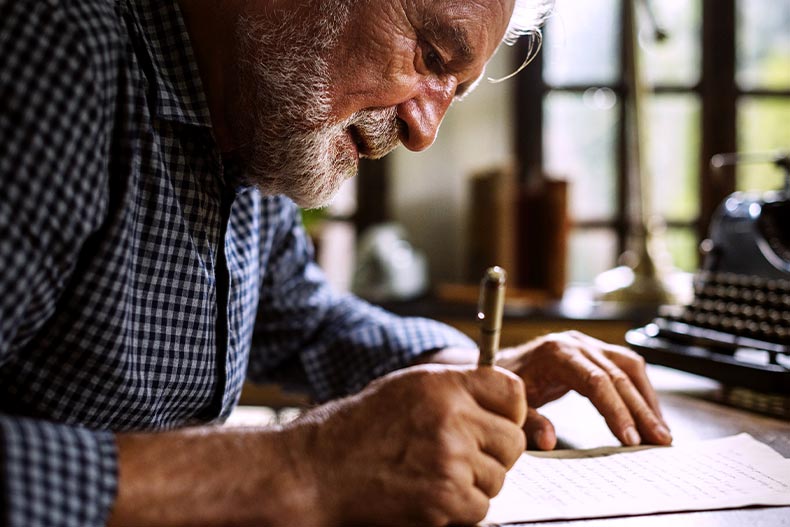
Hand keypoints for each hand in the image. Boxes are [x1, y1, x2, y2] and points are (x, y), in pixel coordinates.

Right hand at [284, 364, 526, 525]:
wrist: (317, 470)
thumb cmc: (360, 428)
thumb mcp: (408, 388)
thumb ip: (457, 389)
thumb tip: (508, 404)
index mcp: (444, 385)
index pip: (512, 392)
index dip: (508, 411)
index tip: (495, 422)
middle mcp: (452, 418)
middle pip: (513, 440)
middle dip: (493, 452)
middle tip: (460, 455)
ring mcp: (450, 460)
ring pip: (498, 477)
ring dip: (474, 481)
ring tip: (434, 473)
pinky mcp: (445, 499)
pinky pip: (480, 507)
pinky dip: (460, 508)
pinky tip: (429, 493)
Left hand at [497, 330, 671, 450]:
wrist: (495, 364)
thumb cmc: (503, 385)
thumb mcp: (510, 405)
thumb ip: (528, 422)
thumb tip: (549, 440)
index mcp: (556, 353)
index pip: (596, 381)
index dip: (616, 410)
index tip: (631, 439)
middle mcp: (575, 343)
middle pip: (618, 375)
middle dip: (642, 411)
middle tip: (660, 441)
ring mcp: (586, 344)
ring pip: (629, 367)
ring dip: (648, 400)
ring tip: (661, 432)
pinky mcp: (593, 350)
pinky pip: (625, 366)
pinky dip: (640, 390)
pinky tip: (649, 413)